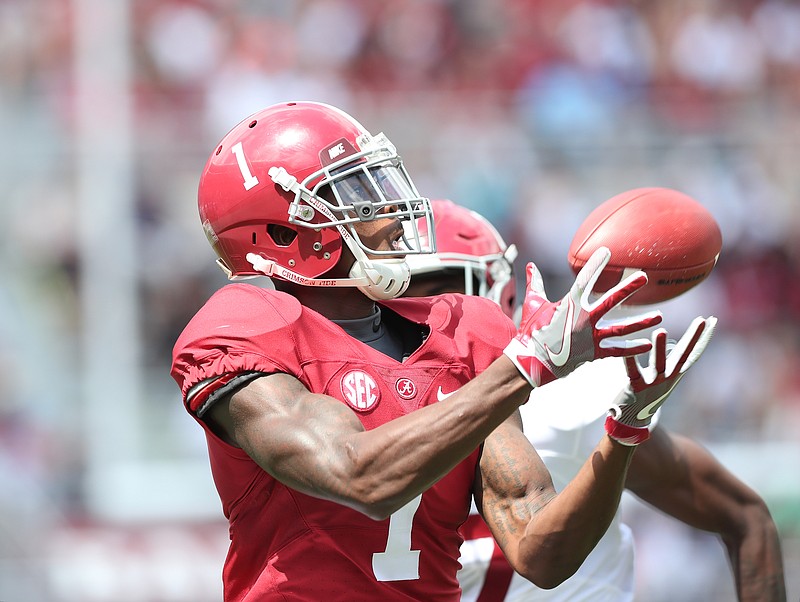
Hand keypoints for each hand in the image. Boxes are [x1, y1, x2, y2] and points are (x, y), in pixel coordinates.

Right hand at [503, 247, 662, 387]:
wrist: (531, 362)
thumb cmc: (531, 331)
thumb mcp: (533, 305)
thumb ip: (535, 284)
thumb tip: (530, 266)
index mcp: (569, 304)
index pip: (585, 280)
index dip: (596, 265)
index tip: (606, 251)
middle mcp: (583, 319)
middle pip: (610, 300)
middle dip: (628, 288)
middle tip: (644, 277)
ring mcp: (590, 337)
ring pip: (621, 328)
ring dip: (641, 322)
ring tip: (659, 316)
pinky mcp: (593, 354)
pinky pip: (617, 351)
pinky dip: (632, 349)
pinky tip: (647, 345)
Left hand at [605, 315, 717, 445]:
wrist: (633, 419)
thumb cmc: (648, 390)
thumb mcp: (662, 374)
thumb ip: (667, 356)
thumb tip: (672, 337)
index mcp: (674, 372)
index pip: (692, 352)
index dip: (702, 337)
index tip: (712, 320)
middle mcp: (667, 377)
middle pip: (683, 356)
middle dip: (693, 338)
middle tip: (702, 321)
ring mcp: (652, 383)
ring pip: (659, 364)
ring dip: (661, 349)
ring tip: (661, 331)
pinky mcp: (634, 388)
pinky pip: (633, 373)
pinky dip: (630, 362)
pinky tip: (628, 351)